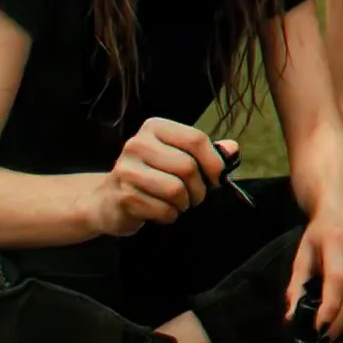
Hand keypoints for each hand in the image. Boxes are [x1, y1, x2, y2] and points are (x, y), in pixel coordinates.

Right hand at [90, 118, 232, 236]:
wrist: (109, 200)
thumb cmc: (153, 176)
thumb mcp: (179, 157)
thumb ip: (206, 152)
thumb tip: (232, 149)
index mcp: (155, 127)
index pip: (196, 139)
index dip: (214, 162)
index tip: (217, 178)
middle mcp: (137, 143)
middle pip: (188, 167)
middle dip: (200, 189)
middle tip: (195, 197)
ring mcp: (126, 169)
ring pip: (175, 189)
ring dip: (184, 203)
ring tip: (178, 204)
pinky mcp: (122, 195)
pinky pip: (162, 209)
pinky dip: (169, 215)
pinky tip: (161, 211)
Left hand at [285, 201, 342, 341]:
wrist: (342, 209)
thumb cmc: (318, 234)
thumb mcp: (301, 255)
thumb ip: (296, 286)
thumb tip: (292, 318)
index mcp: (336, 240)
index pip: (338, 280)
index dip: (330, 308)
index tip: (317, 330)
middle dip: (339, 321)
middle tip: (323, 339)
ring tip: (334, 332)